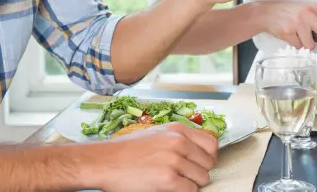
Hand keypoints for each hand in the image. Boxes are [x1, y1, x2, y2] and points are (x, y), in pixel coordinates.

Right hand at [93, 122, 218, 191]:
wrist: (105, 161)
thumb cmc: (127, 150)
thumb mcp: (156, 134)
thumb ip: (178, 139)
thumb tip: (197, 150)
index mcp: (177, 130)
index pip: (211, 144)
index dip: (207, 157)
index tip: (200, 163)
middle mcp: (178, 142)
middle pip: (208, 163)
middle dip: (199, 172)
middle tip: (185, 176)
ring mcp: (174, 161)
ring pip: (202, 178)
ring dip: (192, 183)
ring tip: (175, 182)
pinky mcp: (168, 180)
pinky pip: (190, 190)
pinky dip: (184, 191)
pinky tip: (170, 188)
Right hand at [258, 1, 316, 58]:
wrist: (267, 13)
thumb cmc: (290, 14)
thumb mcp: (308, 14)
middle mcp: (310, 13)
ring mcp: (299, 21)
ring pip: (311, 45)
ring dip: (306, 46)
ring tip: (297, 36)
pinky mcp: (288, 30)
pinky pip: (298, 46)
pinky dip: (295, 45)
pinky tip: (289, 35)